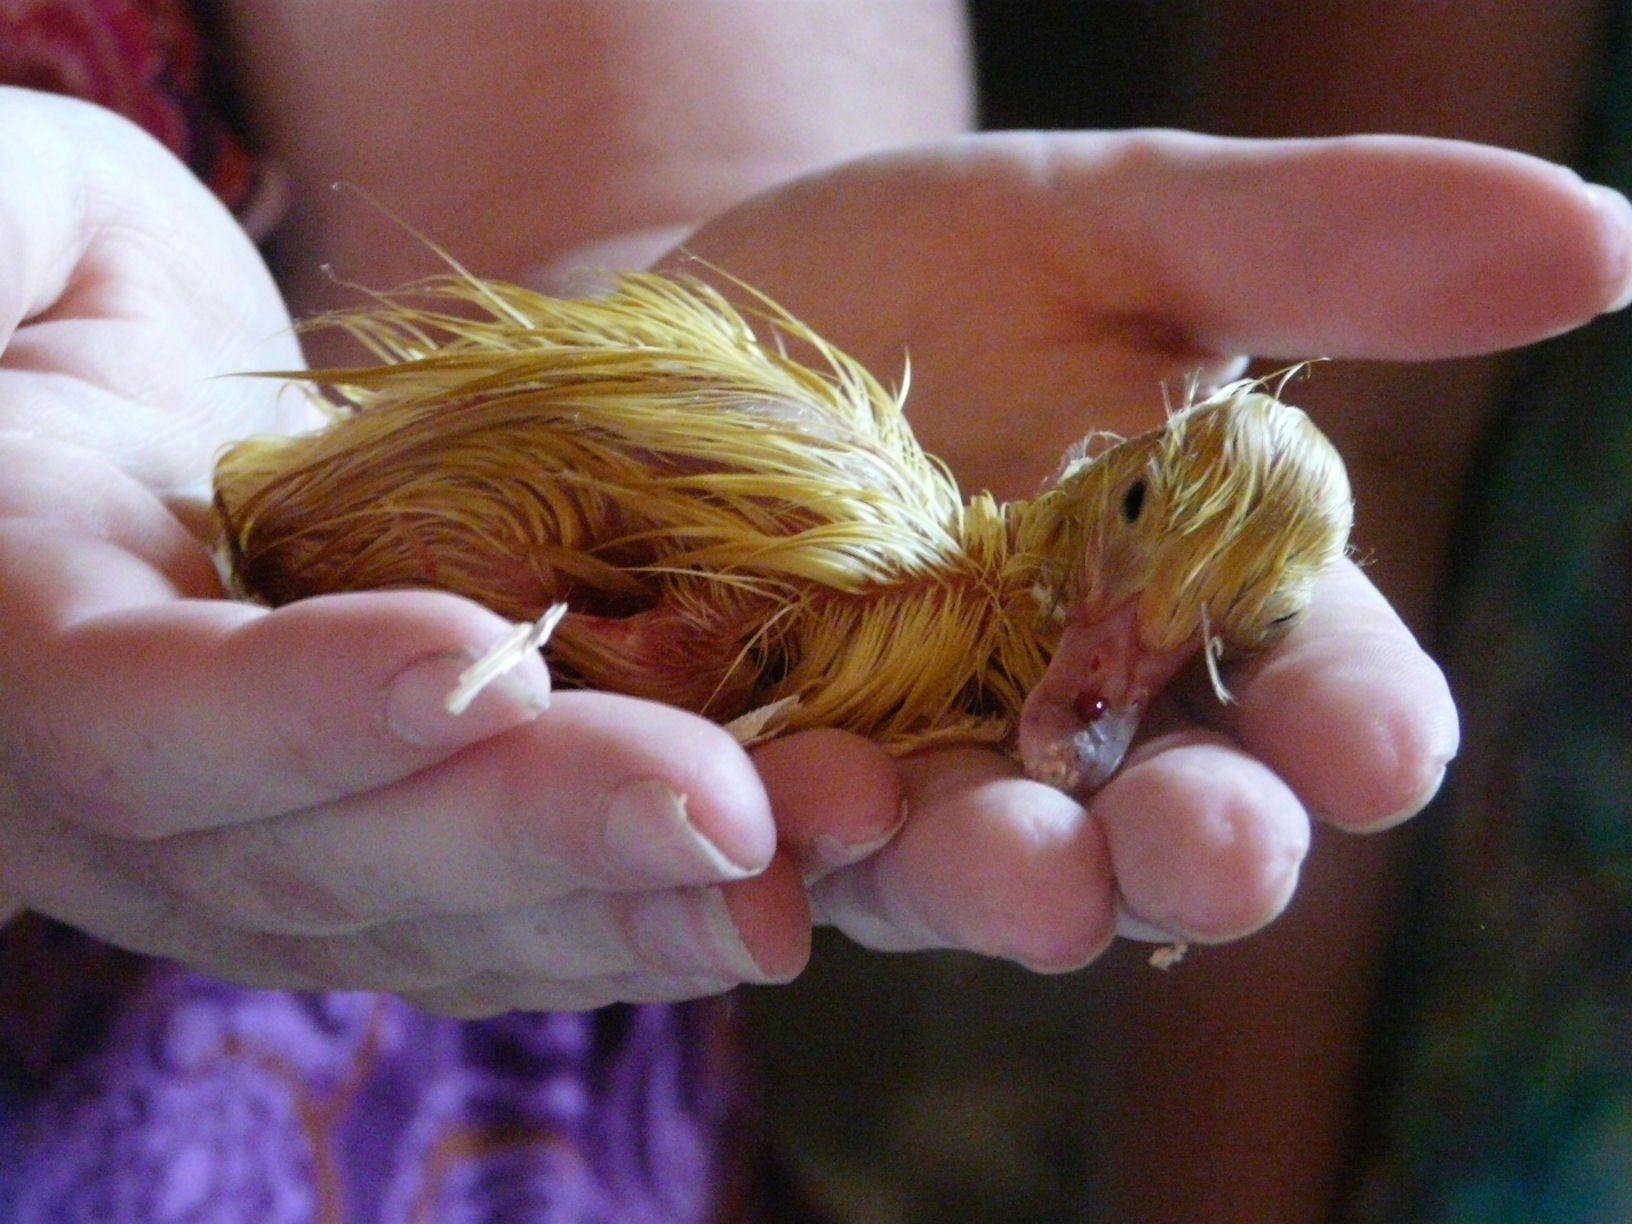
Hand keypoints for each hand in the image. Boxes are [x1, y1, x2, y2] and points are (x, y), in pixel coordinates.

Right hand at [0, 88, 909, 1014]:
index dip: (304, 710)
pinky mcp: (369, 865)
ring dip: (634, 908)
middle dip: (539, 836)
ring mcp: (261, 858)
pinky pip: (497, 924)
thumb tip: (5, 298)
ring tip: (809, 862)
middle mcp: (141, 802)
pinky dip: (635, 918)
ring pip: (439, 927)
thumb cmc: (50, 303)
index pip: (149, 715)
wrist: (110, 437)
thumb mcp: (6, 226)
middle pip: (325, 865)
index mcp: (27, 648)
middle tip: (732, 809)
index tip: (486, 660)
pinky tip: (776, 889)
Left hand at [663, 130, 1631, 964]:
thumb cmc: (934, 276)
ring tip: (1013, 861)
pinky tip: (784, 821)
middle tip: (1213, 845)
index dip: (1353, 723)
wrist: (705, 332)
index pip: (1318, 691)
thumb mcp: (1112, 230)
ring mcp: (919, 776)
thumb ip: (1325, 247)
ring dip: (1005, 878)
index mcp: (1200, 605)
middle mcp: (1076, 726)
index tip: (1371, 742)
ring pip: (981, 865)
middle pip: (1167, 824)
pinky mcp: (770, 792)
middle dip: (1198, 846)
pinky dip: (792, 850)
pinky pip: (786, 847)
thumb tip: (1606, 236)